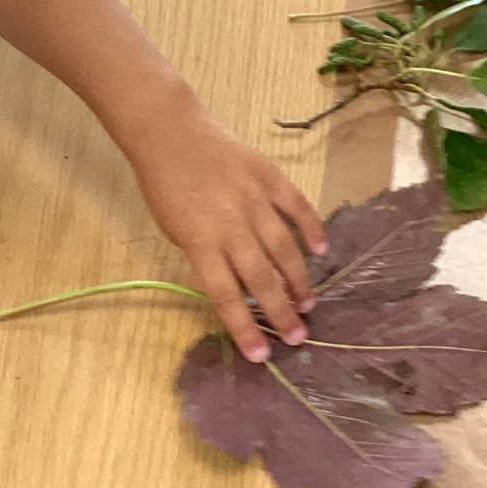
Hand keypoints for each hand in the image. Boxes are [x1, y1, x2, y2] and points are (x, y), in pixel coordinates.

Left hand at [130, 96, 326, 362]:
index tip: (260, 355)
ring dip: (299, 279)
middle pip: (262, 278)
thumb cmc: (165, 186)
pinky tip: (321, 250)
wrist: (170, 132)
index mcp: (201, 242)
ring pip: (285, 248)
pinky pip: (296, 207)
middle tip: (298, 336)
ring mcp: (254, 199)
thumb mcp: (174, 230)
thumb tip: (237, 285)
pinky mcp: (269, 176)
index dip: (243, 328)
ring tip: (308, 303)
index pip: (226, 295)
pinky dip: (312, 229)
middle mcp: (231, 224)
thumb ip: (205, 256)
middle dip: (281, 313)